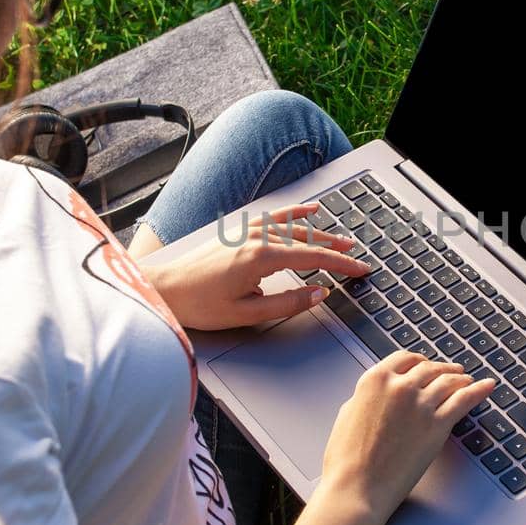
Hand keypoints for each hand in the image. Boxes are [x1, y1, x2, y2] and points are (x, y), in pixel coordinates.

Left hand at [140, 203, 370, 330]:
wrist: (164, 289)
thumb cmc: (199, 303)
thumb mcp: (246, 313)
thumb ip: (286, 303)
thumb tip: (317, 294)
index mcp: (261, 257)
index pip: (313, 256)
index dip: (341, 263)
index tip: (361, 269)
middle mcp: (256, 238)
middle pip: (308, 239)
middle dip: (337, 248)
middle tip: (358, 257)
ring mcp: (247, 231)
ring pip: (294, 227)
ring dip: (321, 232)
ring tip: (343, 239)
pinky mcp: (238, 231)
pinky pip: (275, 218)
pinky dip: (295, 214)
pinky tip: (309, 211)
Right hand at [318, 350, 497, 520]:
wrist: (357, 486)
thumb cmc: (347, 458)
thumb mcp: (349, 413)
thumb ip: (370, 397)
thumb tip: (382, 394)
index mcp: (375, 379)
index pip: (404, 359)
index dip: (419, 361)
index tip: (425, 364)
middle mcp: (400, 385)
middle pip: (429, 368)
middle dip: (442, 369)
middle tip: (451, 372)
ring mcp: (421, 404)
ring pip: (449, 381)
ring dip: (460, 378)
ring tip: (467, 380)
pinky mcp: (438, 424)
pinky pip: (465, 400)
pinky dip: (479, 390)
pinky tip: (487, 386)